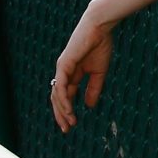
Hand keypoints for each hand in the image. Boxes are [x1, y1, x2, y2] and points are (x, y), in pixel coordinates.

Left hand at [51, 5, 114, 131]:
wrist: (99, 27)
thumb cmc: (100, 45)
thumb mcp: (99, 72)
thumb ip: (93, 88)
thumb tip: (88, 106)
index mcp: (71, 73)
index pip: (65, 96)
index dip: (67, 111)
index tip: (72, 125)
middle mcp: (64, 72)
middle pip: (57, 98)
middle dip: (61, 115)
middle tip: (66, 130)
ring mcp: (62, 68)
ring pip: (57, 94)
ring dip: (62, 110)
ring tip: (69, 123)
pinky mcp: (64, 64)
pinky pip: (61, 86)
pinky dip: (63, 99)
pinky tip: (68, 109)